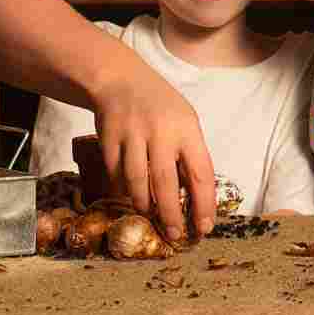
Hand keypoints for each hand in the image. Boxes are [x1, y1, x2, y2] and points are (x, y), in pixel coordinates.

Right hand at [87, 66, 216, 241]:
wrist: (120, 80)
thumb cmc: (160, 106)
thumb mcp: (184, 121)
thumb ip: (189, 154)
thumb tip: (196, 198)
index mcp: (187, 128)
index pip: (201, 172)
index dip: (204, 203)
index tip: (204, 226)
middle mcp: (160, 131)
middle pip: (166, 182)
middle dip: (171, 214)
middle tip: (175, 234)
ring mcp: (132, 133)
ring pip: (137, 181)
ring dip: (144, 204)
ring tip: (149, 215)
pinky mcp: (109, 138)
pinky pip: (115, 174)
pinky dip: (122, 189)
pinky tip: (129, 195)